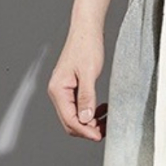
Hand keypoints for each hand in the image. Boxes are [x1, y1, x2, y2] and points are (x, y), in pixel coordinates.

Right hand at [48, 22, 106, 140]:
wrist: (86, 30)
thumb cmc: (86, 46)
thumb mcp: (88, 73)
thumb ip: (86, 97)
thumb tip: (86, 118)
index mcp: (58, 90)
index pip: (69, 120)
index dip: (85, 131)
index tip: (99, 136)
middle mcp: (58, 93)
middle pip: (70, 123)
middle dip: (88, 129)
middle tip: (106, 130)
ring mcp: (64, 92)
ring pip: (76, 117)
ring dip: (91, 122)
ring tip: (107, 119)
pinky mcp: (72, 89)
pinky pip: (80, 109)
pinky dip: (91, 113)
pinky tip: (103, 110)